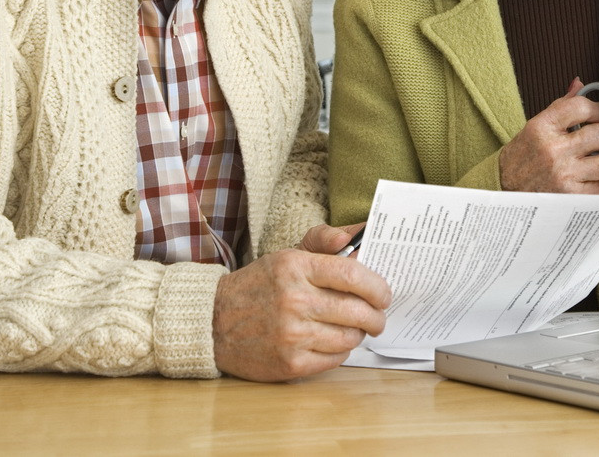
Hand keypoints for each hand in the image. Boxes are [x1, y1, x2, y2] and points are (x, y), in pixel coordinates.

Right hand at [212, 224, 389, 380]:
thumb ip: (323, 240)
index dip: (377, 285)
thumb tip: (358, 234)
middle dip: (376, 316)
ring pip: (349, 337)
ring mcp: (291, 334)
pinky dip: (341, 351)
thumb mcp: (287, 255)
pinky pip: (335, 359)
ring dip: (359, 334)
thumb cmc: (260, 286)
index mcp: (295, 267)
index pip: (352, 274)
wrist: (213, 322)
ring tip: (354, 328)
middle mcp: (294, 300)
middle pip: (357, 310)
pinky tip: (334, 342)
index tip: (385, 293)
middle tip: (378, 316)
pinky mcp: (289, 363)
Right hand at [499, 79, 598, 192]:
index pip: (581, 107)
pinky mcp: (572, 196)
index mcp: (541, 127)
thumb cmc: (521, 159)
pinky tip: (597, 175)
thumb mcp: (534, 128)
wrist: (504, 191)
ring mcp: (564, 174)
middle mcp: (552, 150)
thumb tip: (579, 83)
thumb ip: (560, 107)